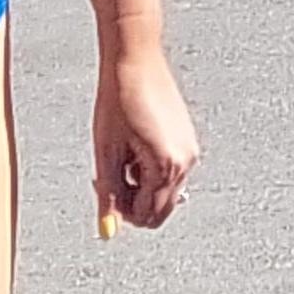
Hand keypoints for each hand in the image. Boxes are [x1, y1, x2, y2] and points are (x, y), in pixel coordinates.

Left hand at [95, 44, 199, 230]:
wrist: (135, 60)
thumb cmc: (119, 102)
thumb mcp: (106, 155)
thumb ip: (109, 197)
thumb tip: (108, 232)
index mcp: (167, 167)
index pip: (146, 216)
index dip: (120, 211)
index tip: (103, 189)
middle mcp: (186, 161)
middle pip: (160, 210)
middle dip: (133, 202)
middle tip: (109, 177)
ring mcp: (190, 149)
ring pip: (164, 191)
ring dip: (140, 185)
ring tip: (120, 157)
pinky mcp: (187, 138)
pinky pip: (170, 172)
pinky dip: (150, 170)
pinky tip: (134, 146)